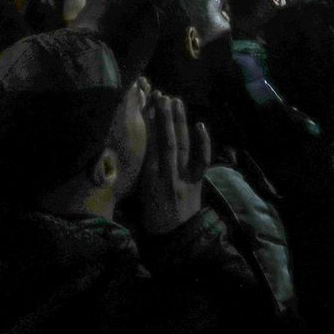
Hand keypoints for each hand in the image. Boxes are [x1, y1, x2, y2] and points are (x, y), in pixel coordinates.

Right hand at [137, 89, 211, 234]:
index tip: (145, 106)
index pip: (148, 147)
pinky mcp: (198, 181)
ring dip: (180, 122)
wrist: (176, 238)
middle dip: (164, 118)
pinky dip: (203, 142)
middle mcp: (167, 176)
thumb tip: (131, 147)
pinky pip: (202, 160)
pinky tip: (200, 125)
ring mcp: (185, 178)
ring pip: (183, 146)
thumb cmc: (151, 217)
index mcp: (149, 181)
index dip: (147, 126)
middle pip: (166, 142)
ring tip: (176, 101)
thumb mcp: (138, 195)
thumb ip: (137, 172)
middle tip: (161, 96)